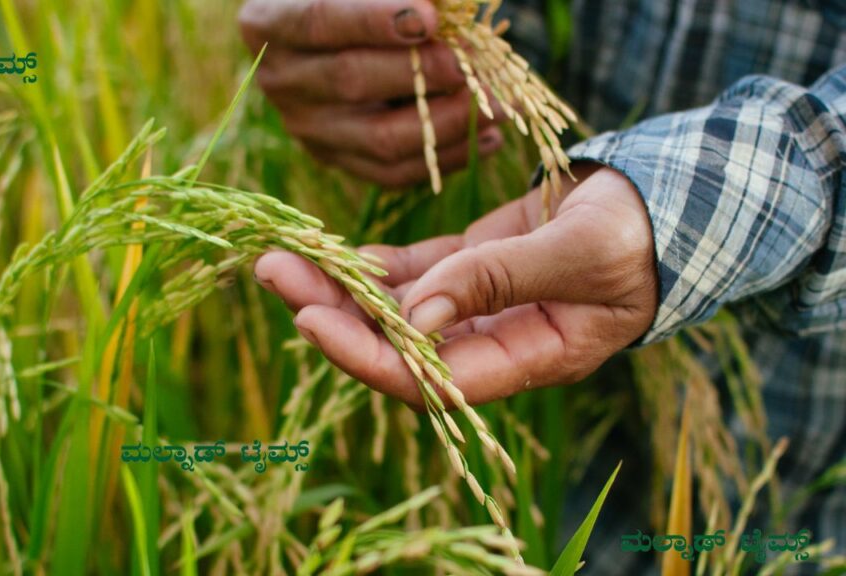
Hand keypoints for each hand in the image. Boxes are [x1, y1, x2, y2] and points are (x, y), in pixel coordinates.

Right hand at [239, 0, 503, 187]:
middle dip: (424, 73)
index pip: (319, 19)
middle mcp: (280, 79)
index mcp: (269, 21)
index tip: (431, 18)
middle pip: (351, 81)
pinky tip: (491, 137)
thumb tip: (446, 6)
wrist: (330, 31)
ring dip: (449, 123)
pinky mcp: (337, 159)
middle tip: (476, 64)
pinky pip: (393, 172)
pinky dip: (447, 157)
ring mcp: (307, 128)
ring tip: (500, 106)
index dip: (374, 20)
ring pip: (379, 140)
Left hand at [253, 165, 658, 408]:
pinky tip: (332, 252)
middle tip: (274, 273)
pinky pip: (411, 275)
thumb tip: (418, 315)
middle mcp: (493, 343)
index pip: (432, 380)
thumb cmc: (640, 234)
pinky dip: (372, 266)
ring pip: (396, 308)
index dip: (368, 355)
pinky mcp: (470, 269)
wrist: (660, 203)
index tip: (310, 319)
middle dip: (334, 314)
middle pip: (398, 344)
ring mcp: (478, 307)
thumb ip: (500, 281)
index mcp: (528, 358)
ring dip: (340, 286)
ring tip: (282, 257)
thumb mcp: (581, 254)